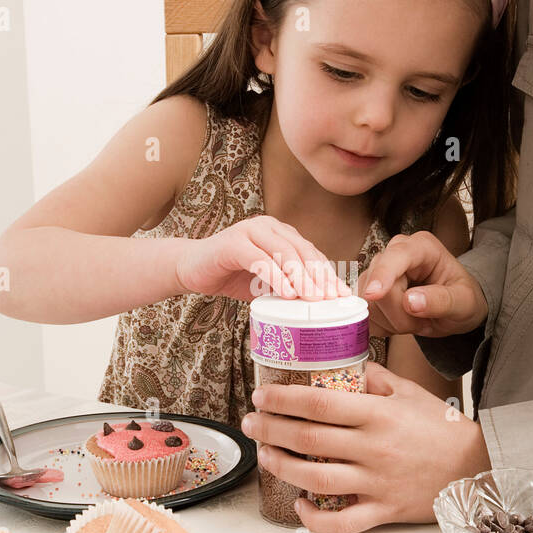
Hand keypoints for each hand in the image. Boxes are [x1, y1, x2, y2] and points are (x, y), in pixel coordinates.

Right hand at [176, 216, 352, 300]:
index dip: (328, 274)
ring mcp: (250, 231)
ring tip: (312, 299)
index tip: (342, 295)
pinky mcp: (232, 243)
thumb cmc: (232, 276)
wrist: (191, 269)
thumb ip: (288, 286)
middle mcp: (269, 227)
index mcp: (281, 233)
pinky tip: (287, 294)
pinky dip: (275, 277)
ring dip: (301, 278)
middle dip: (319, 277)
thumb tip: (318, 305)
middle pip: (302, 251)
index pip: (311, 253)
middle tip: (331, 300)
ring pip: (284, 253)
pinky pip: (259, 259)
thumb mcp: (266, 283)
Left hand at [240, 360, 490, 532]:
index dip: (284, 399)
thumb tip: (344, 365)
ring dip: (282, 467)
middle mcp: (374, 448)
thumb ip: (375, 379)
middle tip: (250, 423)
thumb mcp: (411, 392)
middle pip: (309, 438)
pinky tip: (299, 504)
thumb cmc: (442, 427)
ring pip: (317, 479)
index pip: (320, 403)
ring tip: (265, 455)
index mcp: (379, 414)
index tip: (261, 395)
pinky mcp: (384, 511)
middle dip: (271, 429)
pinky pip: (343, 523)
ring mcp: (377, 483)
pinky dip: (316, 519)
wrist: (478, 467)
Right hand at [358, 231, 487, 336]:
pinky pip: (365, 315)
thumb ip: (441, 300)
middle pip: (379, 288)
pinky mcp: (369, 290)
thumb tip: (411, 301)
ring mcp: (379, 272)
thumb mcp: (464, 302)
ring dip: (393, 323)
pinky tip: (401, 322)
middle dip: (400, 315)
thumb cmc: (462, 298)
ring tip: (416, 320)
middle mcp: (395, 254)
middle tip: (423, 322)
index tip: (374, 294)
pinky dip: (383, 326)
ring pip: (369, 305)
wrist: (454, 308)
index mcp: (422, 247)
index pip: (395, 256)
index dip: (383, 275)